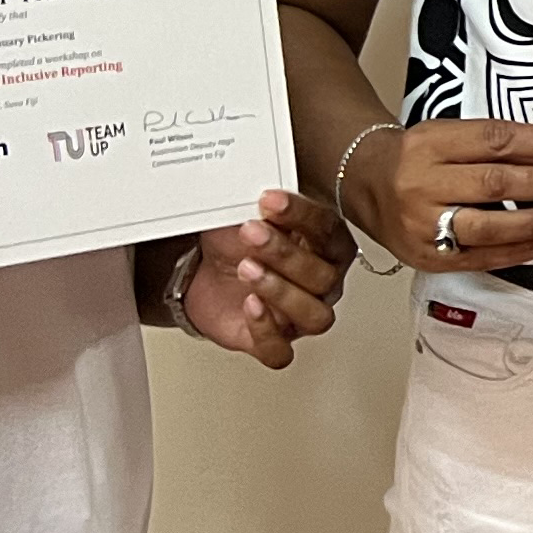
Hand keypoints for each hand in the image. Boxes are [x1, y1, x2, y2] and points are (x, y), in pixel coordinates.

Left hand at [180, 189, 354, 366]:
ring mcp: (300, 315)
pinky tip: (250, 306)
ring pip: (314, 316)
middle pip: (322, 277)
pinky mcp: (273, 341)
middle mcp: (323, 282)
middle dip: (285, 254)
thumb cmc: (236, 239)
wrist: (204, 268)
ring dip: (281, 292)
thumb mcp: (249, 211)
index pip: (329, 231)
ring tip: (247, 269)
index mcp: (328, 245)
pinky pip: (281, 351)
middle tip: (251, 233)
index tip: (269, 201)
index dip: (301, 216)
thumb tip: (259, 180)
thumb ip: (264, 203)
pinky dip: (267, 331)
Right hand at [344, 117, 532, 273]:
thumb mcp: (446, 134)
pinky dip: (518, 251)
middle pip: (494, 184)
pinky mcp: (427, 256)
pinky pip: (480, 257)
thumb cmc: (413, 158)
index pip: (495, 141)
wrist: (363, 183)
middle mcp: (421, 184)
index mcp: (428, 144)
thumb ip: (492, 144)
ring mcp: (422, 225)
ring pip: (488, 226)